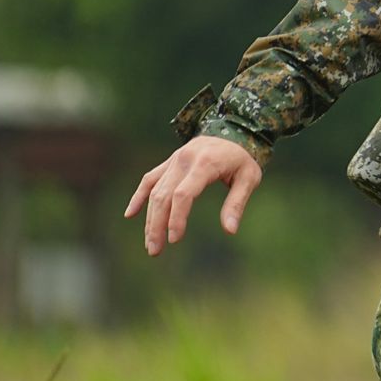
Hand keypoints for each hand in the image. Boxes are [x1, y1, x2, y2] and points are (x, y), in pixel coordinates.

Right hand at [123, 136, 262, 255]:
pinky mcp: (169, 162)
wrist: (234, 129)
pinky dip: (138, 196)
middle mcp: (184, 160)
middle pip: (163, 195)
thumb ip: (237, 203)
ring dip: (149, 218)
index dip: (176, 218)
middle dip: (157, 225)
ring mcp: (174, 160)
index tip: (174, 239)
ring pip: (154, 191)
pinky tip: (130, 214)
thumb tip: (230, 231)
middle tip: (155, 250)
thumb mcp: (249, 178)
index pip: (183, 194)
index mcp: (205, 163)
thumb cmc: (243, 159)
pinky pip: (149, 179)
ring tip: (150, 243)